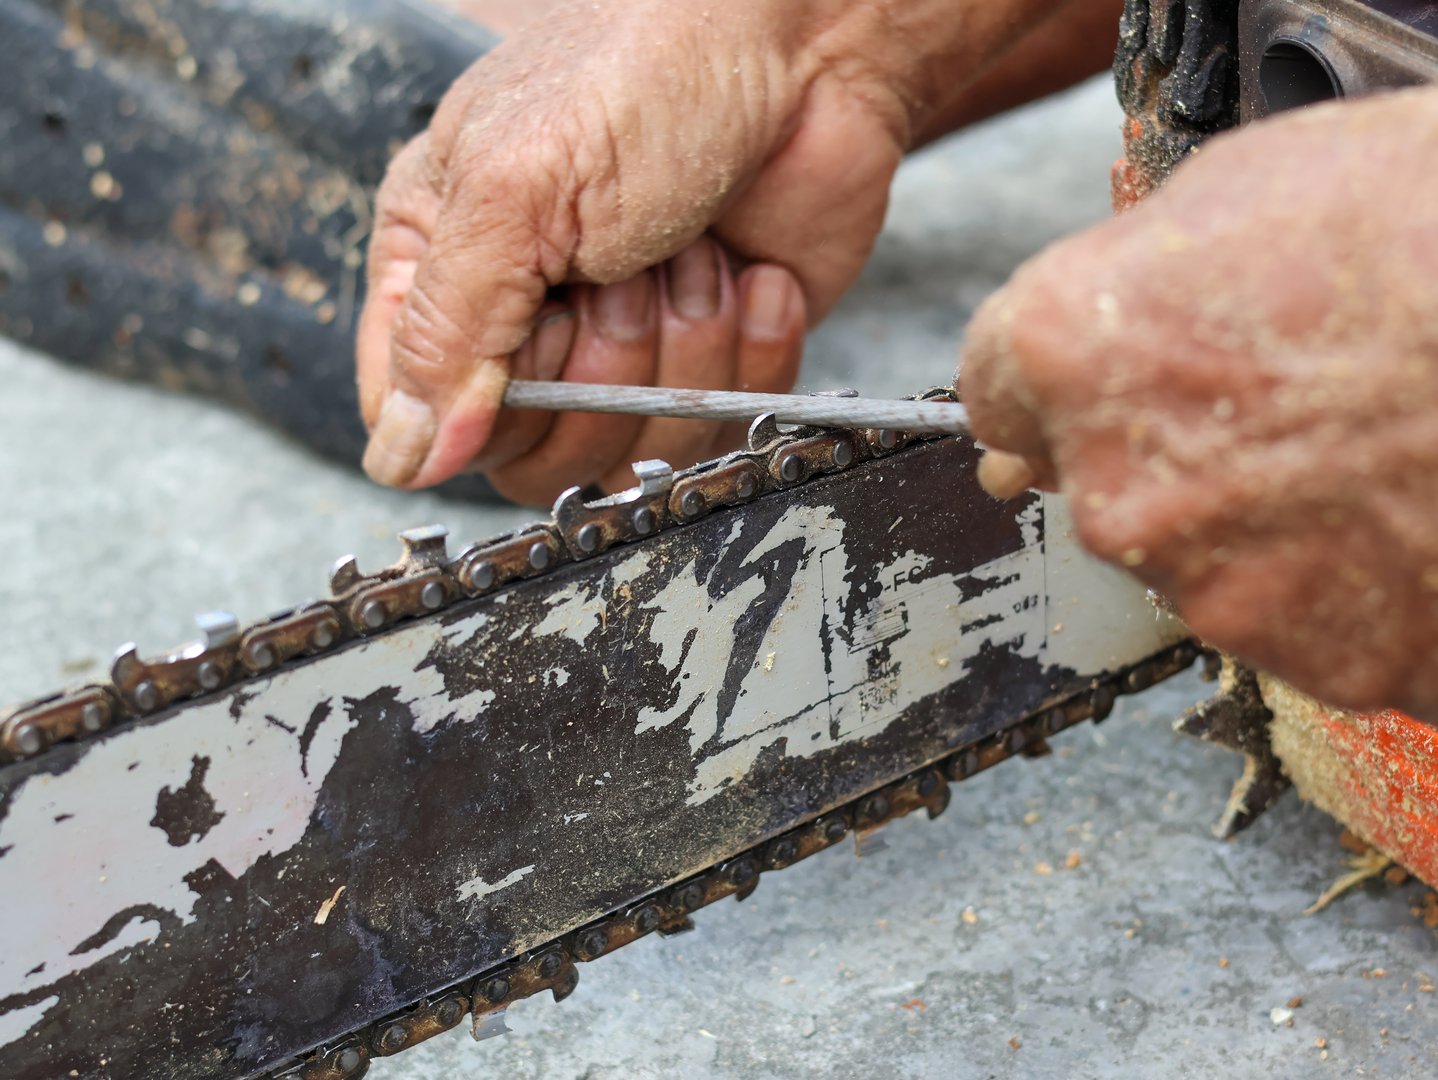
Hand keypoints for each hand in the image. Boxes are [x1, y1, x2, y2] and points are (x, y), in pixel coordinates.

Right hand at [357, 0, 921, 502]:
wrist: (805, 46)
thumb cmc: (647, 72)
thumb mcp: (514, 189)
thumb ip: (445, 331)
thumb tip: (404, 458)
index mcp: (443, 263)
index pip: (418, 416)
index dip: (478, 412)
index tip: (533, 347)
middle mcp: (527, 317)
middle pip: (530, 452)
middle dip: (599, 370)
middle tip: (624, 272)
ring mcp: (626, 346)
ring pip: (631, 446)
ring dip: (681, 348)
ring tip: (691, 252)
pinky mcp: (714, 358)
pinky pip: (719, 421)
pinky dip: (750, 348)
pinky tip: (748, 272)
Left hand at [960, 90, 1437, 717]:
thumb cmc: (1433, 233)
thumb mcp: (1251, 187)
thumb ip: (1129, 278)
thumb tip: (1086, 336)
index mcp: (1069, 353)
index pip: (990, 389)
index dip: (1044, 382)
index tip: (1083, 383)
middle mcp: (1112, 488)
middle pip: (1088, 481)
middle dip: (1153, 446)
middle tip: (1269, 401)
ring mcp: (1212, 587)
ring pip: (1192, 553)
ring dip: (1248, 515)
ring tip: (1360, 448)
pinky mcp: (1311, 659)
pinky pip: (1290, 614)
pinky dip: (1327, 577)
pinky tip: (1394, 510)